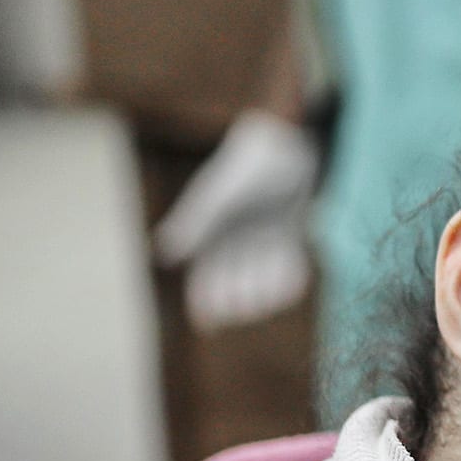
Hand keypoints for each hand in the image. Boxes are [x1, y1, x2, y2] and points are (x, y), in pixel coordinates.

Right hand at [152, 110, 319, 330]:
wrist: (289, 140)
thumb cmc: (250, 162)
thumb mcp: (219, 192)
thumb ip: (195, 221)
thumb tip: (164, 254)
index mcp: (212, 230)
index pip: (204, 274)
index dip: (204, 300)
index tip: (209, 321)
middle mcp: (236, 237)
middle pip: (232, 281)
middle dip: (236, 299)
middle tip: (241, 308)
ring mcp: (264, 236)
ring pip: (261, 276)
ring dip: (264, 292)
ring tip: (267, 298)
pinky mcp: (290, 232)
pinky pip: (288, 264)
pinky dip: (290, 277)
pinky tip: (297, 283)